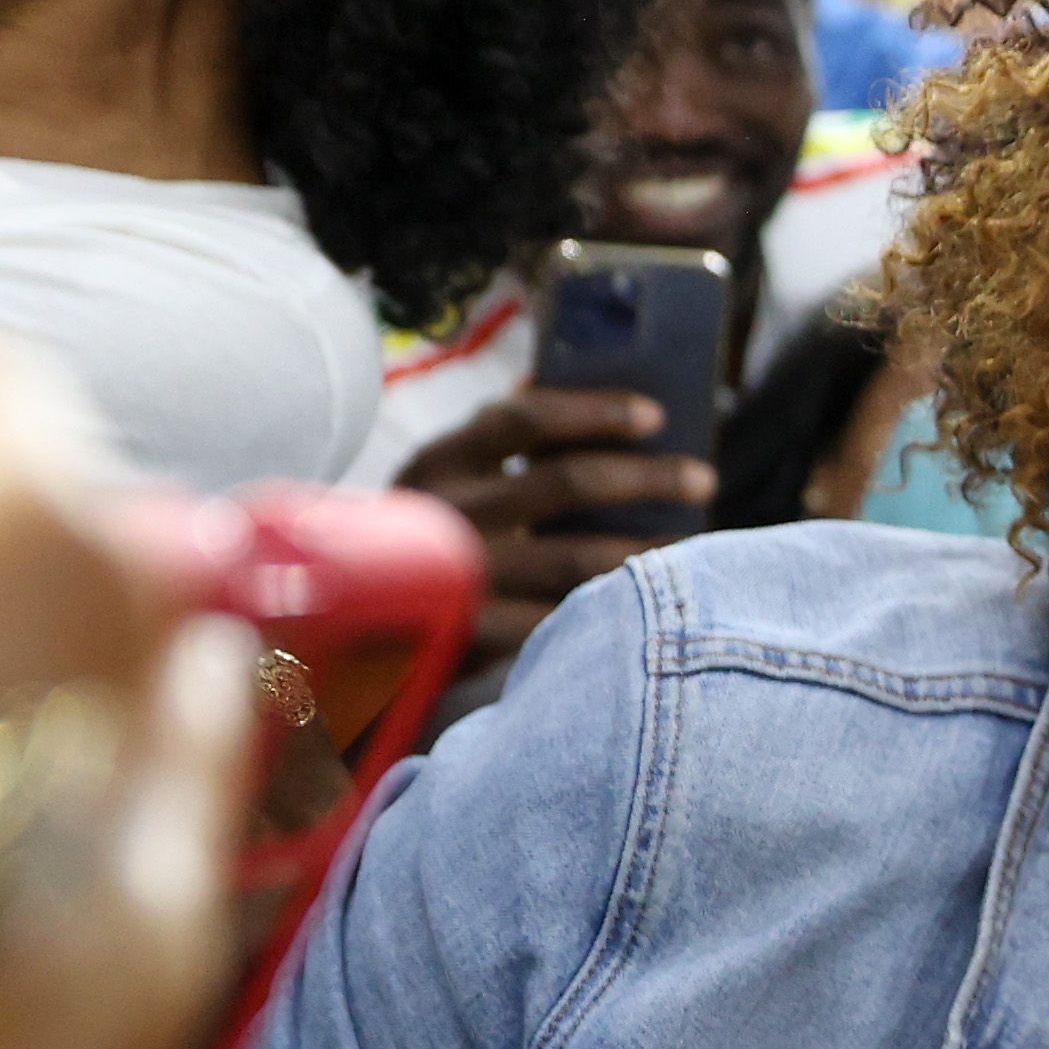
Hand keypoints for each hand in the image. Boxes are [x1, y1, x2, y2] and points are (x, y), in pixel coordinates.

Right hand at [394, 391, 707, 669]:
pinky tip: (648, 609)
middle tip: (703, 480)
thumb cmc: (423, 544)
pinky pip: (561, 621)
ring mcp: (457, 577)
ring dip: (646, 552)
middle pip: (568, 483)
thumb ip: (506, 450)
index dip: (597, 413)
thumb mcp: (445, 486)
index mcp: (439, 461)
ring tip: (691, 548)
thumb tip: (605, 414)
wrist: (345, 632)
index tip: (657, 416)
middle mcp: (446, 512)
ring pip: (578, 560)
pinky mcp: (468, 635)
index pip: (525, 419)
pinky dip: (609, 610)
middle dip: (648, 478)